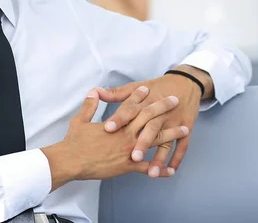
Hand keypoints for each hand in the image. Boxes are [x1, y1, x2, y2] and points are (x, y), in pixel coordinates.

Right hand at [42, 87, 187, 189]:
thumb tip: (93, 92)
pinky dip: (161, 168)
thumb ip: (89, 105)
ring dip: (171, 133)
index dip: (139, 95)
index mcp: (116, 123)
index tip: (148, 88)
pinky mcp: (128, 165)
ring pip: (156, 140)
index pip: (131, 104)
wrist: (72, 161)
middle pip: (149, 117)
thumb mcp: (80, 120)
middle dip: (163, 107)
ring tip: (185, 128)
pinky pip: (148, 167)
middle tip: (175, 99)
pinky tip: (171, 170)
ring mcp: (129, 149)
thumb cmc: (74, 142)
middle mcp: (126, 134)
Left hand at [98, 66, 208, 177]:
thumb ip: (116, 93)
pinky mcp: (186, 128)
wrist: (186, 83)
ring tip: (151, 172)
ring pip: (166, 140)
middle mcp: (160, 112)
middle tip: (132, 157)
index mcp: (146, 101)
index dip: (120, 119)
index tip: (108, 129)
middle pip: (150, 128)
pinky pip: (182, 145)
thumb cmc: (157, 87)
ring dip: (160, 157)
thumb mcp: (136, 87)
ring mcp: (173, 121)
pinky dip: (177, 158)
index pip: (131, 110)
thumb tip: (95, 91)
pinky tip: (169, 171)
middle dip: (142, 143)